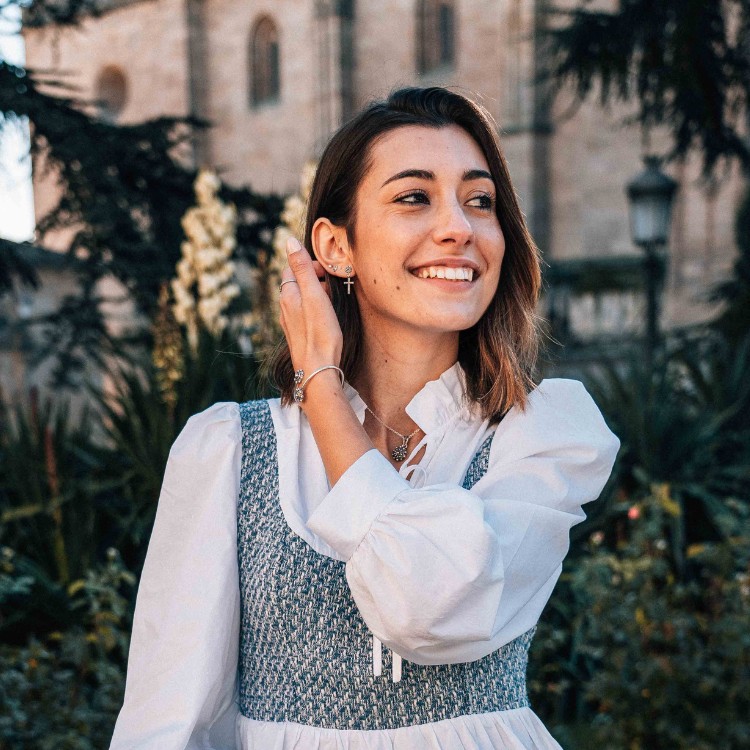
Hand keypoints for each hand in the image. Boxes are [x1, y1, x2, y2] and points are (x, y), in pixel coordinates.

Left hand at [279, 236, 343, 374]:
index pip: (292, 268)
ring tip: (332, 302)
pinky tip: (326, 318)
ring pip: (302, 299)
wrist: (318, 369)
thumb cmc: (319, 332)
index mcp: (287, 294)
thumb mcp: (314, 294)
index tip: (327, 272)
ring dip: (316, 295)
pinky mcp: (299, 335)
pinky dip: (315, 309)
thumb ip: (302, 267)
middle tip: (333, 286)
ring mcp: (290, 323)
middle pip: (297, 283)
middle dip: (314, 279)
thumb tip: (288, 241)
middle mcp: (285, 307)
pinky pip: (305, 314)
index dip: (310, 265)